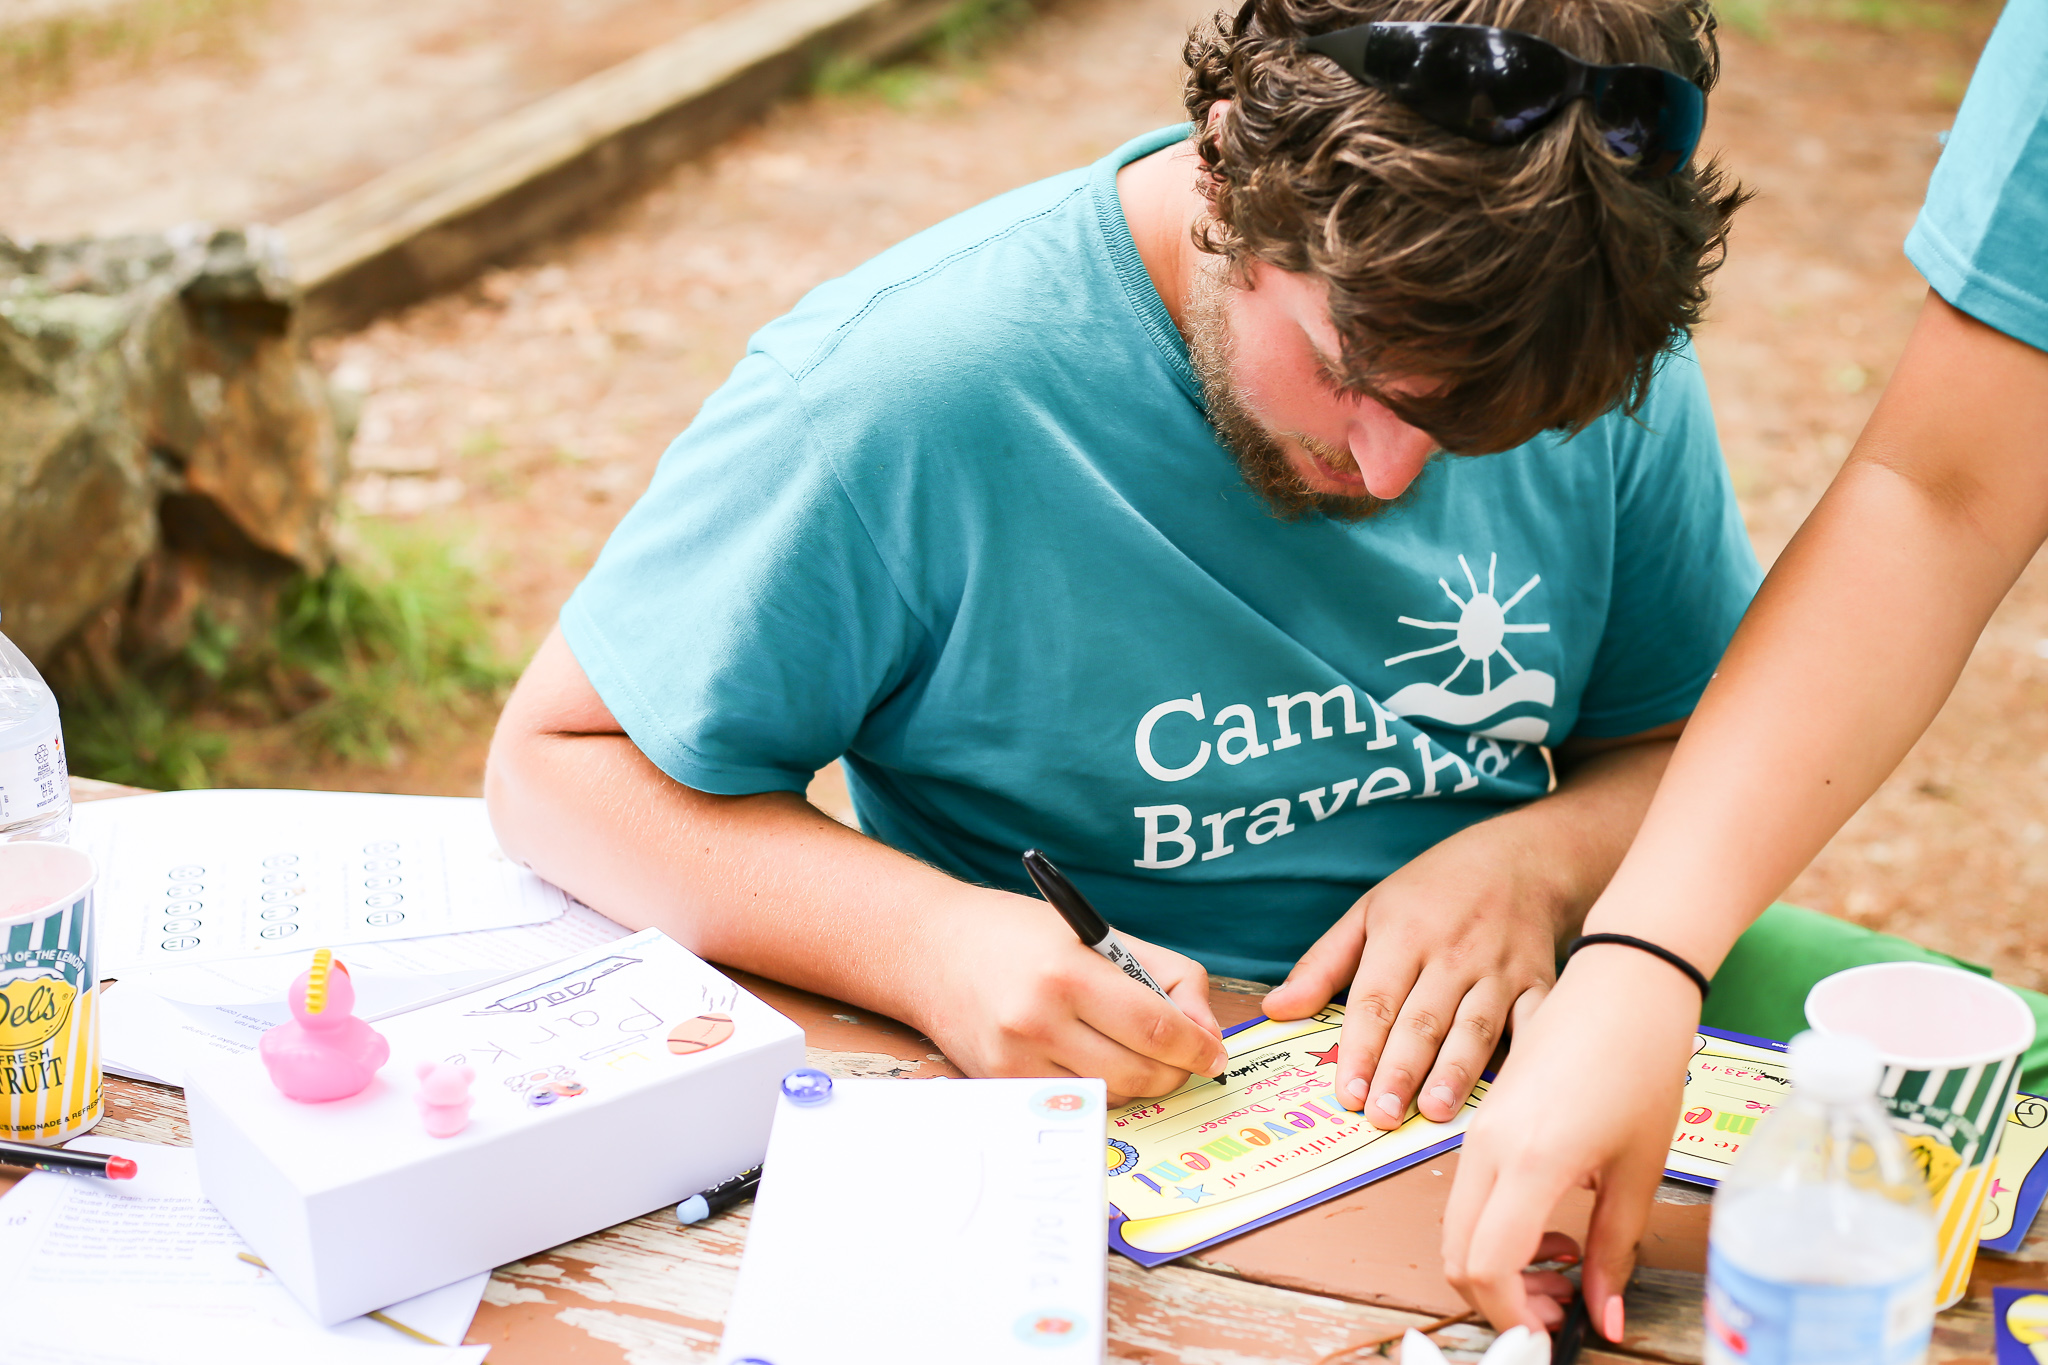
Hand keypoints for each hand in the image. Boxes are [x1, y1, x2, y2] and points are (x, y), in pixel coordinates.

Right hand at [919, 890, 1226, 1103]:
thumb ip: (1166, 976)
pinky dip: (1099, 1089)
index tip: (1214, 1054)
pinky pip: (1075, 1103)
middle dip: (1176, 1070)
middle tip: (1183, 1057)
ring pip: (1112, 1095)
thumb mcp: (1098, 933)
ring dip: (1139, 1081)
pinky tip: (1095, 1060)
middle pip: (1141, 1073)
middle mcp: (1038, 1021)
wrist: (931, 949)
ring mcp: (1015, 1060)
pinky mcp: (1001, 1083)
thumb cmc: (1019, 935)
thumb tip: (1207, 1033)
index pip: (1157, 1029)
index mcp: (1069, 974)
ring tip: (1134, 1051)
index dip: (1199, 1048)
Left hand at [1263, 813, 1568, 1128]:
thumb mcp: (1368, 912)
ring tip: (1434, 1112)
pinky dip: (1525, 1056)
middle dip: (1401, 1071)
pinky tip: (1512, 1092)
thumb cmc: (1431, 891)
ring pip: (1474, 1028)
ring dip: (1454, 1073)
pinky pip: (1533, 1023)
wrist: (1518, 859)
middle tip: (1382, 1116)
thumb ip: (1322, 965)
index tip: (1348, 1094)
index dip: (1361, 1049)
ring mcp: (1499, 969)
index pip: (1375, 1000)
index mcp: (1402, 934)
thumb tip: (1275, 1009)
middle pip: (1422, 1020)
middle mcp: (1452, 953)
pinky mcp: (1539, 982)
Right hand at [1441, 947, 1700, 1333]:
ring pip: (1459, 1226)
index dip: (1511, 1316)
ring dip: (1501, 1263)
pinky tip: (1555, 1218)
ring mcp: (1478, 1131)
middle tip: (1561, 1308)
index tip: (1548, 1333)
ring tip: (1568, 1263)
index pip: (1486, 1266)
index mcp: (1530, 1160)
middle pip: (1457, 1254)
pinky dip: (1498, 1226)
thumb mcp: (1640, 1167)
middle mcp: (1487, 1147)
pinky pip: (1469, 1193)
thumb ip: (1616, 1250)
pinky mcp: (1483, 1119)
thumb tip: (1605, 1318)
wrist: (1625, 980)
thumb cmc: (1643, 1060)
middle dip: (1502, 1299)